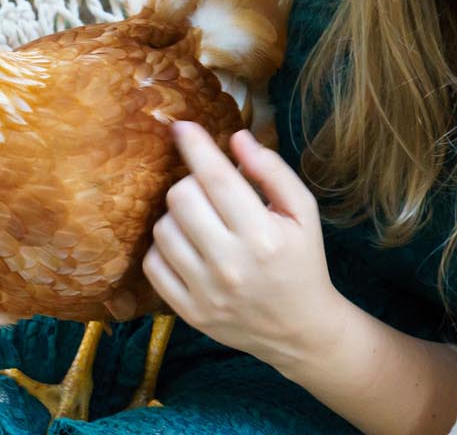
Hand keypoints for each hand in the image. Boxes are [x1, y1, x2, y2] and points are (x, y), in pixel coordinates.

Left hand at [142, 122, 338, 373]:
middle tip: (209, 191)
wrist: (300, 329)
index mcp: (264, 236)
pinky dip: (164, 248)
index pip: (217, 178)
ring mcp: (206, 291)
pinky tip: (187, 246)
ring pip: (163, 228)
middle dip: (192, 183)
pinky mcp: (188, 312)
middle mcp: (231, 265)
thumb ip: (272, 171)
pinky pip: (153, 264)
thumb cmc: (302, 261)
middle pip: (182, 198)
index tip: (181, 127)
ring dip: (178, 216)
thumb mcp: (303, 212)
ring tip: (201, 222)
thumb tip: (236, 139)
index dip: (195, 146)